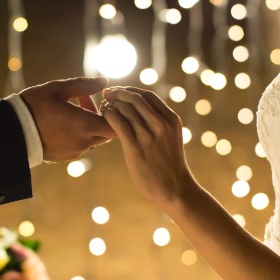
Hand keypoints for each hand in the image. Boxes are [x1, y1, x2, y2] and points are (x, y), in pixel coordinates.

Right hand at [19, 77, 116, 161]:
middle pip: (107, 132)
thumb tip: (105, 82)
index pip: (117, 125)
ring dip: (88, 124)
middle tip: (84, 100)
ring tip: (70, 109)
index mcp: (85, 125)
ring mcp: (75, 151)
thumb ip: (84, 85)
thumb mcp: (58, 89)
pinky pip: (80, 145)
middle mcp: (84, 142)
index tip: (104, 101)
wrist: (11, 132)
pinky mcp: (65, 157)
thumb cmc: (34, 106)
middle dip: (101, 116)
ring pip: (93, 138)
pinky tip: (62, 122)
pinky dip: (78, 134)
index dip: (116, 113)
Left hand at [102, 87, 192, 205]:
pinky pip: (118, 123)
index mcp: (171, 119)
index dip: (131, 90)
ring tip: (104, 106)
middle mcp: (161, 124)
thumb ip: (159, 122)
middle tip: (107, 94)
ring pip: (125, 109)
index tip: (120, 91)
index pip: (148, 95)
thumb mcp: (170, 137)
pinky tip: (104, 115)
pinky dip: (108, 115)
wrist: (175, 189)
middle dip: (118, 93)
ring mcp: (148, 136)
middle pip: (135, 99)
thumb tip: (139, 111)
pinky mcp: (136, 148)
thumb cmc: (169, 164)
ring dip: (111, 104)